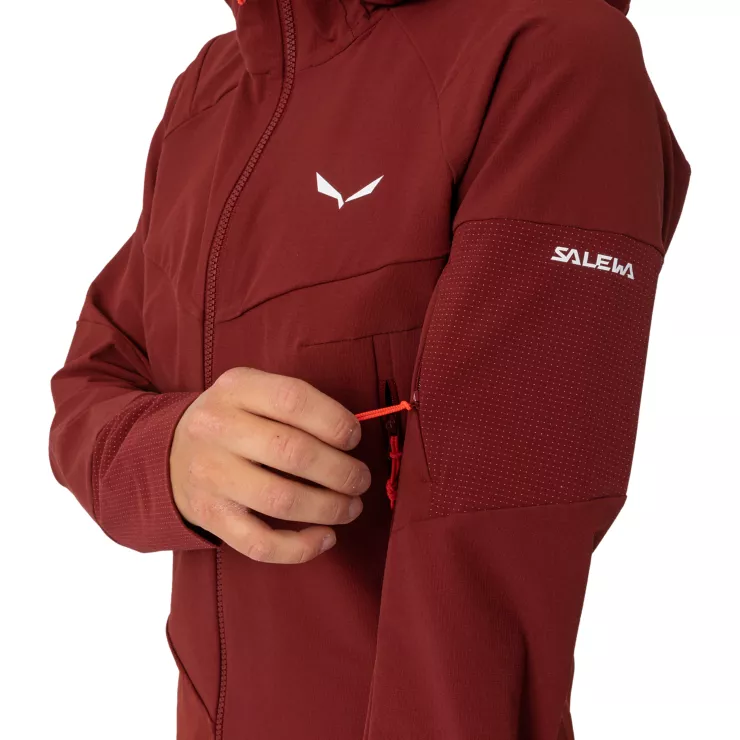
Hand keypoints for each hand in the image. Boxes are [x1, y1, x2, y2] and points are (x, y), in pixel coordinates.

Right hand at [170, 367, 370, 563]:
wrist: (169, 453)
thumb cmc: (233, 420)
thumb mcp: (253, 392)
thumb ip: (296, 404)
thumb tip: (352, 435)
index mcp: (236, 389)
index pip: (293, 399)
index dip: (335, 421)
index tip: (354, 438)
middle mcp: (217, 428)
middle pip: (293, 452)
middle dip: (342, 471)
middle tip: (360, 479)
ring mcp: (211, 475)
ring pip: (281, 499)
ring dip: (330, 508)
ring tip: (351, 506)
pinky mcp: (210, 516)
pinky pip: (260, 543)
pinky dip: (301, 547)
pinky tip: (326, 537)